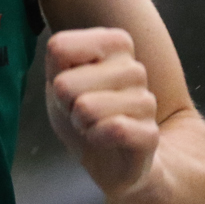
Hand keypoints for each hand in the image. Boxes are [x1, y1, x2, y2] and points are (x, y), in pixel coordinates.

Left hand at [45, 28, 159, 193]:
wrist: (110, 160)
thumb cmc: (84, 113)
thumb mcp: (59, 78)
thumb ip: (58, 56)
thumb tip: (58, 46)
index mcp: (115, 44)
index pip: (59, 47)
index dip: (54, 75)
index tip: (70, 88)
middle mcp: (134, 68)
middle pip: (65, 83)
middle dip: (65, 105)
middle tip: (82, 113)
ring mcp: (145, 101)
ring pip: (87, 107)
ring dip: (80, 124)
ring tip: (93, 126)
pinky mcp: (150, 133)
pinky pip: (115, 129)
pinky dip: (97, 138)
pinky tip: (103, 140)